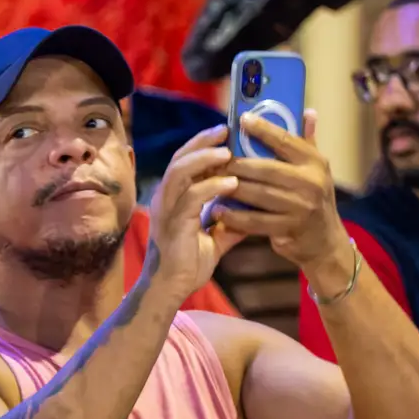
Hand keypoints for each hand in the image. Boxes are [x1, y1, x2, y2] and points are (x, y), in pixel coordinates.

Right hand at [144, 125, 242, 302]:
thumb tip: (253, 211)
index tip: (225, 132)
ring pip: (181, 171)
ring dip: (205, 159)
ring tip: (229, 152)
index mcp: (173, 197)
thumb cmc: (188, 263)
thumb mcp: (215, 237)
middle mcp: (165, 197)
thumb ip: (231, 222)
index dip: (202, 144)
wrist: (170, 288)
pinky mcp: (173, 222)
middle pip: (180, 157)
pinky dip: (212, 187)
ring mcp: (166, 209)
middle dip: (203, 141)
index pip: (184, 160)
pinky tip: (231, 183)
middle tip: (227, 130)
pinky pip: (192, 197)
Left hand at [218, 109, 353, 293]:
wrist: (324, 241)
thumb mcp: (315, 169)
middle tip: (212, 158)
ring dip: (229, 188)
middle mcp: (310, 182)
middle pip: (264, 168)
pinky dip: (234, 215)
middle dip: (235, 163)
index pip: (286, 141)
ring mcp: (300, 207)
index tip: (242, 119)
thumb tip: (308, 111)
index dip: (264, 129)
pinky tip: (217, 210)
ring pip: (256, 193)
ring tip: (209, 181)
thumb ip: (307, 141)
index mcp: (315, 163)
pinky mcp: (288, 228)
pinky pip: (254, 220)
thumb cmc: (313, 198)